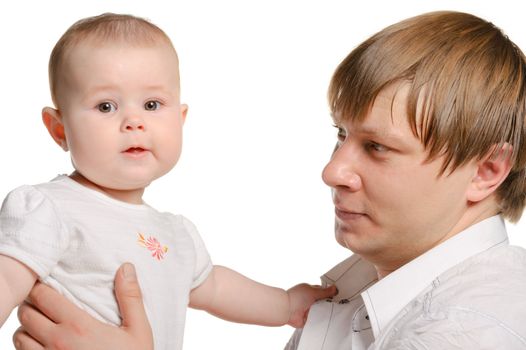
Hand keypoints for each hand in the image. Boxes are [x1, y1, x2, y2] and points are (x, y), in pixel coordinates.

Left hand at [13, 263, 152, 349]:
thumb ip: (130, 298)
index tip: (48, 284)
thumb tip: (126, 268)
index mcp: (79, 326)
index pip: (44, 297)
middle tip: (43, 302)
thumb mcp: (138, 331)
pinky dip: (27, 347)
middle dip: (32, 305)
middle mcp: (57, 342)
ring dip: (27, 328)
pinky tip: (42, 344)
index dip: (42, 287)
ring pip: (19, 337)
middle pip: (26, 314)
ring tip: (41, 324)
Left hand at [286, 283, 337, 327]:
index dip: (330, 294)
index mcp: (310, 291)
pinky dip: (321, 320)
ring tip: (336, 313)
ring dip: (325, 312)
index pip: (323, 291)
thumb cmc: (297, 297)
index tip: (339, 296)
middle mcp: (310, 300)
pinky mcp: (308, 319)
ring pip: (321, 311)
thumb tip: (335, 288)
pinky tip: (329, 320)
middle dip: (329, 304)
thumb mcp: (314, 292)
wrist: (287, 310)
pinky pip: (317, 320)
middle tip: (339, 306)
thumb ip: (325, 292)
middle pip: (323, 302)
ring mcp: (309, 309)